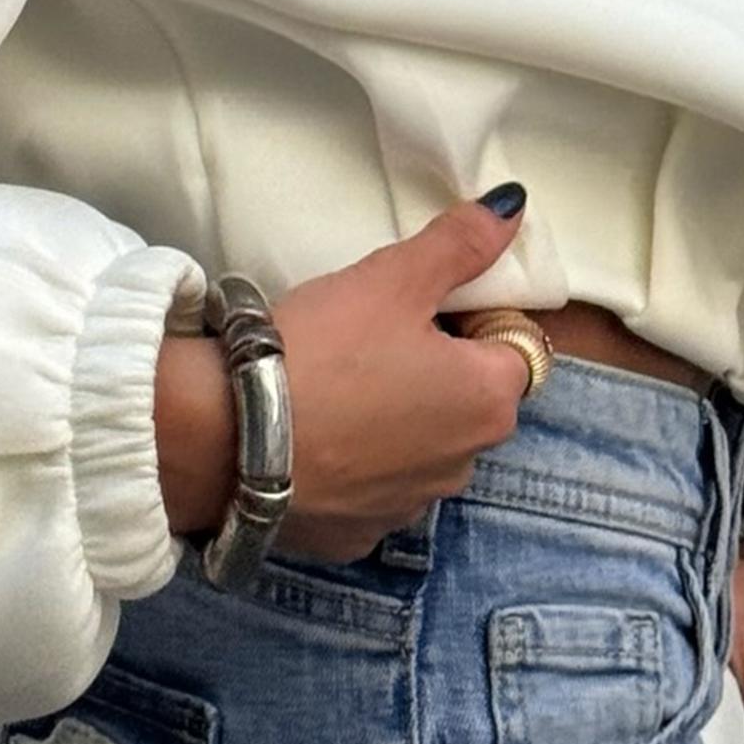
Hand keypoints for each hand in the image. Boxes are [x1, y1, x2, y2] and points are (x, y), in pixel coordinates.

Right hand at [156, 193, 534, 563]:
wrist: (229, 439)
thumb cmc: (323, 350)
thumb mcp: (394, 278)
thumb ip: (461, 242)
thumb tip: (514, 206)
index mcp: (489, 400)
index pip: (512, 344)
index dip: (471, 315)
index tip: (419, 303)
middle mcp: (466, 464)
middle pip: (468, 399)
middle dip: (435, 368)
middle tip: (371, 336)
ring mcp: (410, 508)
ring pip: (419, 446)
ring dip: (397, 420)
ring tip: (336, 385)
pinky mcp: (356, 537)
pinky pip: (370, 488)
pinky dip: (353, 465)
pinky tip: (313, 437)